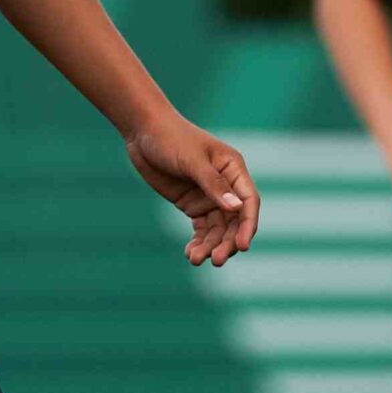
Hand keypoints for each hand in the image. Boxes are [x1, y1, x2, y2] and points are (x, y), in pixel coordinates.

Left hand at [125, 113, 258, 266]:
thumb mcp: (191, 160)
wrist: (143, 131)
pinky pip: (201, 229)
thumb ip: (213, 184)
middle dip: (227, 242)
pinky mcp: (192, 204)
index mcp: (233, 169)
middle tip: (215, 261)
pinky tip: (190, 254)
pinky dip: (198, 242)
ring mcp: (208, 196)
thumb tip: (236, 208)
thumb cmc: (170, 138)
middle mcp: (226, 185)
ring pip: (217, 229)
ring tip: (195, 260)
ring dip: (210, 246)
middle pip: (234, 221)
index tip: (242, 247)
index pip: (248, 202)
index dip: (247, 226)